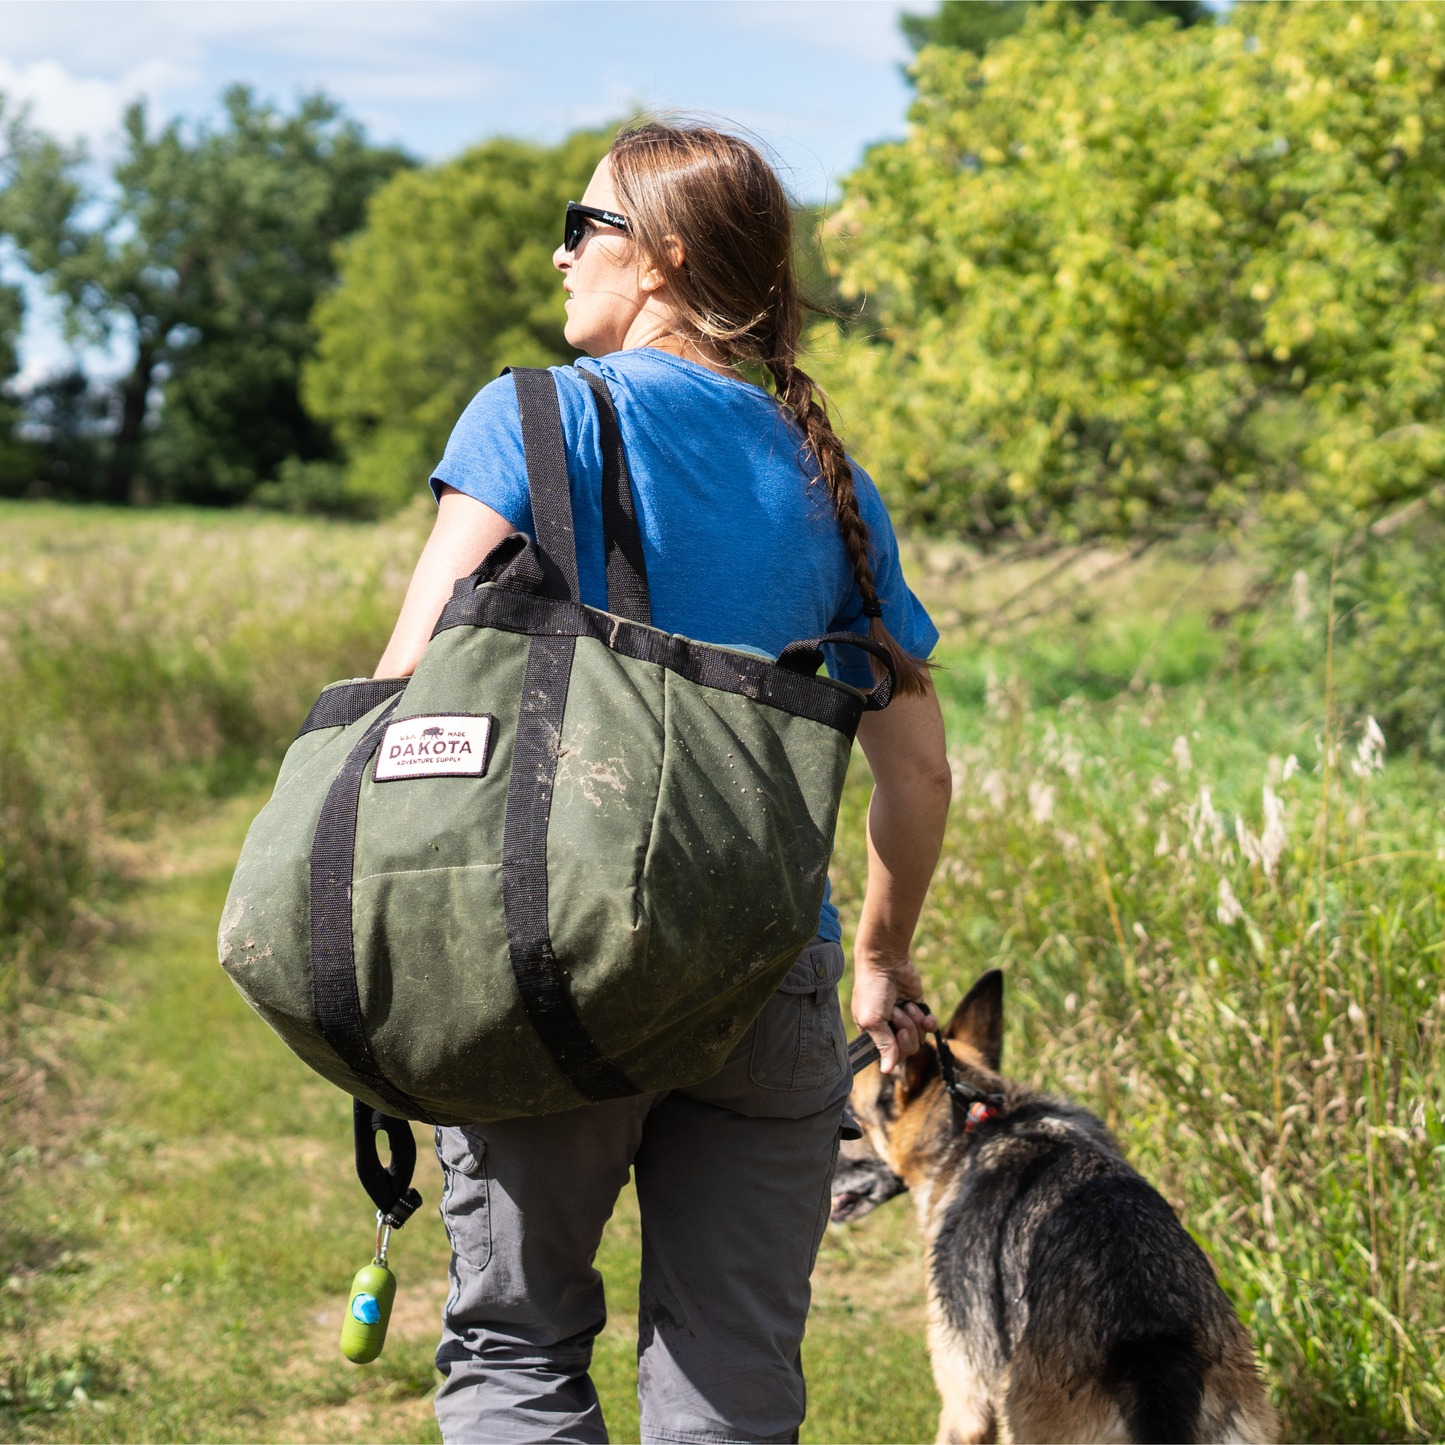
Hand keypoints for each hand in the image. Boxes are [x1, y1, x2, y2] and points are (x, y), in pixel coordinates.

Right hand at [851, 951, 936, 1073]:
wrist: (886, 962)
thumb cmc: (873, 990)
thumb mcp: (872, 1020)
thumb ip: (883, 1046)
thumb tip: (887, 1071)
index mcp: (873, 1034)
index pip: (891, 1057)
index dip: (899, 1048)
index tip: (897, 1033)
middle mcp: (889, 1030)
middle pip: (909, 1049)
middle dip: (907, 1031)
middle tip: (898, 1014)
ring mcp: (905, 1020)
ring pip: (920, 1038)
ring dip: (914, 1021)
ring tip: (905, 1006)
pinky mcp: (918, 1010)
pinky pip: (929, 1027)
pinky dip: (928, 1021)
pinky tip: (922, 1013)